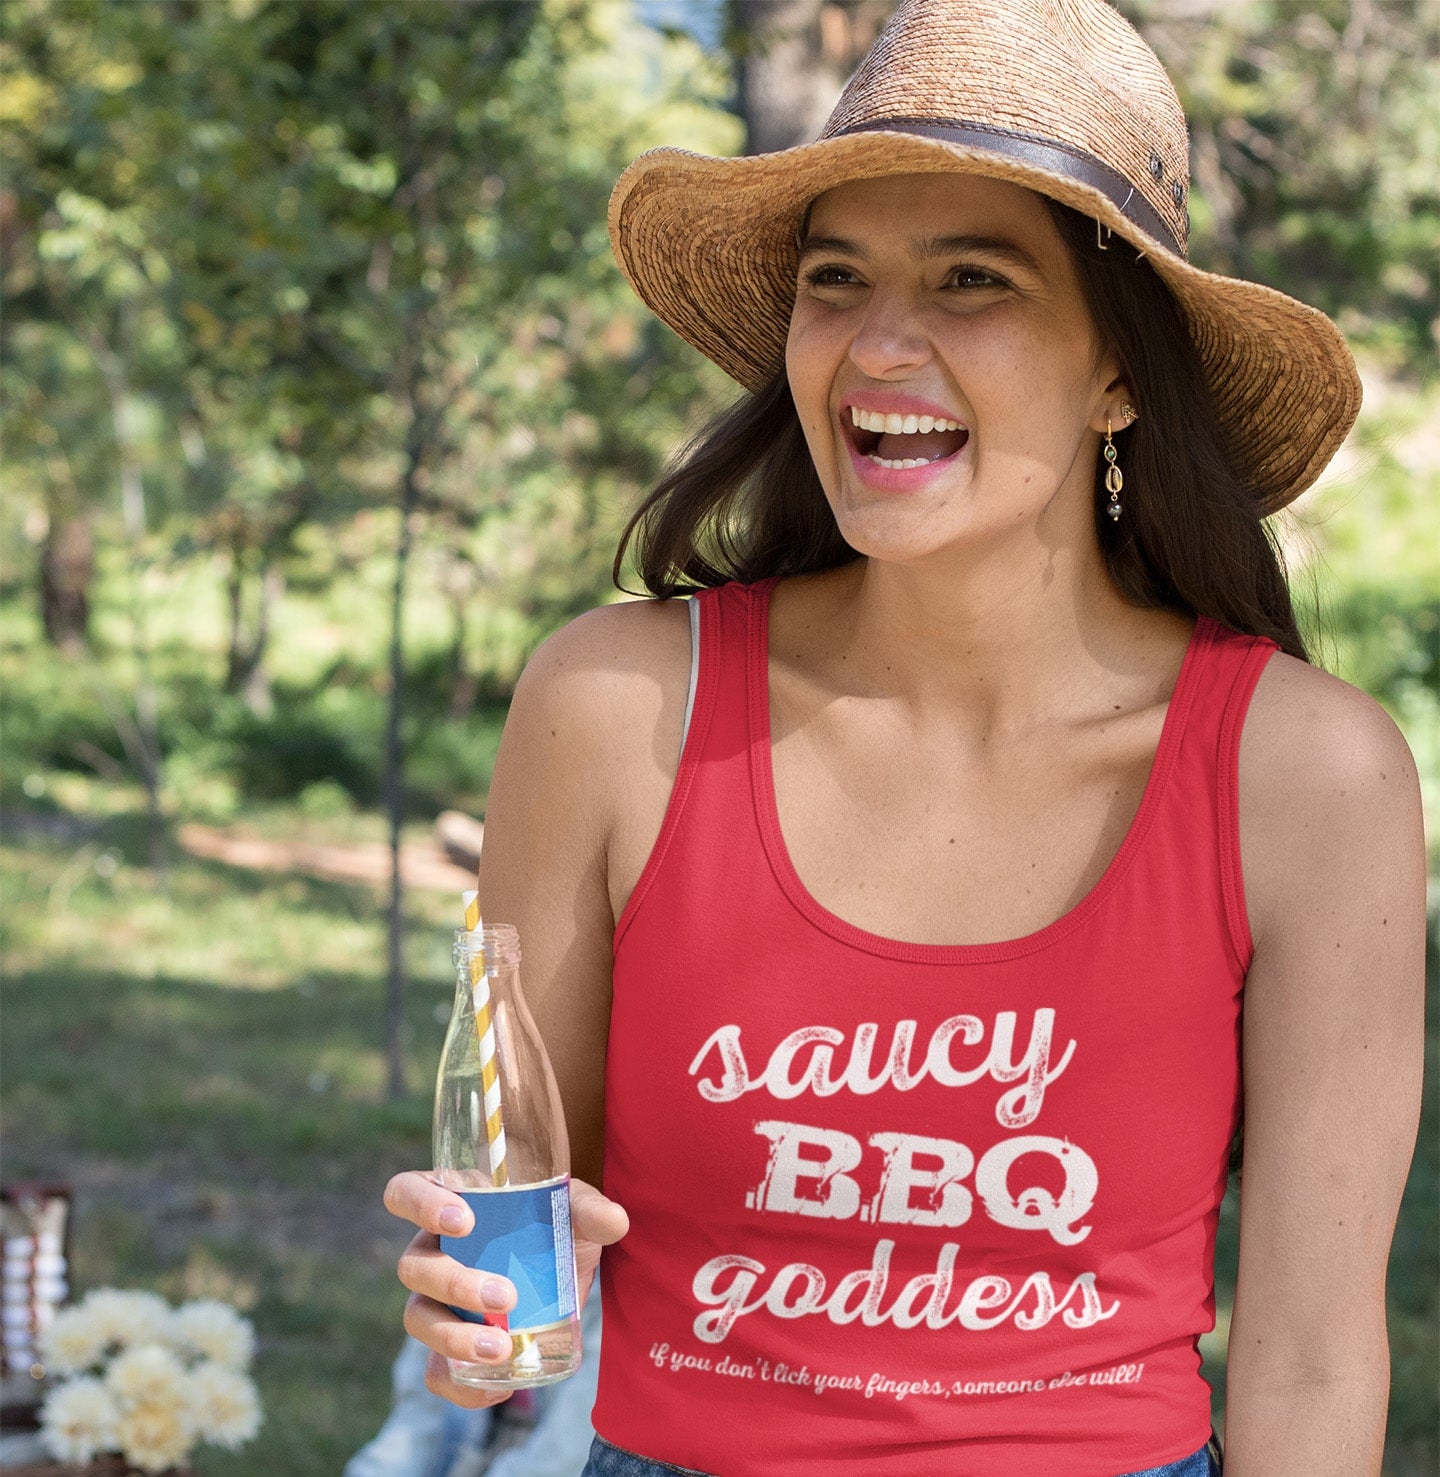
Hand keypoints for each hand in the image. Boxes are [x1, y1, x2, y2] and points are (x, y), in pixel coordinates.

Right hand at [384, 1170, 629, 1408]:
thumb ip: (591, 1210)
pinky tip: (498, 1387)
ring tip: (501, 1348)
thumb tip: (615, 1221)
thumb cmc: (552, 1221)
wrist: (558, 1263)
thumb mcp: (572, 1208)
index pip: (405, 1192)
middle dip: (455, 1284)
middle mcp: (431, 1250)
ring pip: (418, 1318)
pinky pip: (435, 1372)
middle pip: (413, 1266)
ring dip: (453, 1338)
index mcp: (450, 1202)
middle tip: (506, 1296)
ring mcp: (434, 1301)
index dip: (420, 1203)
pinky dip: (459, 1385)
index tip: (464, 1222)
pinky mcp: (448, 1347)